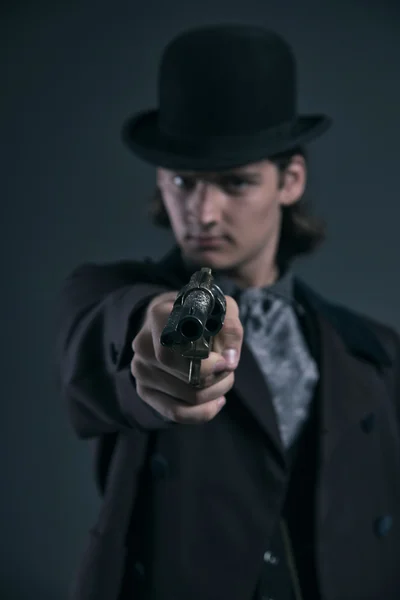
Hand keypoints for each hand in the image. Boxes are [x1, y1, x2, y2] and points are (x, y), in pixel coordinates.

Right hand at [131, 291, 242, 423]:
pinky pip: (176, 413)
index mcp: (159, 317)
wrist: (173, 322)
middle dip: (216, 379)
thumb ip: (229, 327)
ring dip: (214, 393)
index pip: (177, 350)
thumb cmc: (199, 315)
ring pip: (186, 397)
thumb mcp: (220, 309)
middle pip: (185, 377)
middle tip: (228, 370)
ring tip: (224, 380)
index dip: (205, 364)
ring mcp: (141, 370)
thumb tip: (229, 361)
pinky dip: (202, 412)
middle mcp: (143, 344)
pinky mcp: (144, 390)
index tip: (224, 362)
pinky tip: (216, 401)